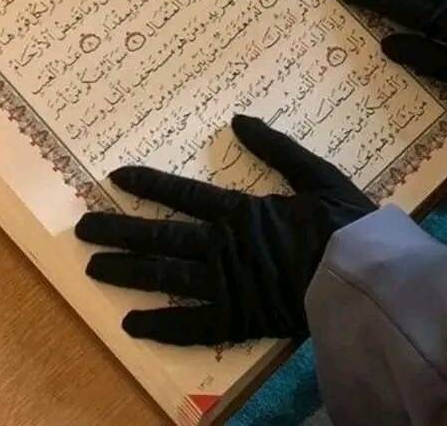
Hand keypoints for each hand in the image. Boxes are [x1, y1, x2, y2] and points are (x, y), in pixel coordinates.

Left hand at [75, 115, 374, 344]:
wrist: (365, 277)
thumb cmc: (344, 223)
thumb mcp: (316, 174)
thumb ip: (277, 148)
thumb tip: (238, 119)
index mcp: (241, 211)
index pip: (183, 194)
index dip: (149, 184)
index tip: (116, 177)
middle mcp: (223, 245)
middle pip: (161, 236)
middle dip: (119, 230)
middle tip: (82, 229)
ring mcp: (226, 284)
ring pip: (165, 277)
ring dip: (127, 272)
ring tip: (93, 269)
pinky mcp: (238, 319)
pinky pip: (191, 326)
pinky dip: (161, 325)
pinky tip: (131, 324)